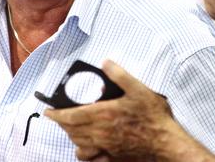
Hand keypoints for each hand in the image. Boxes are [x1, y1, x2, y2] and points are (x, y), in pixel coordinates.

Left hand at [45, 60, 173, 160]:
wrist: (166, 142)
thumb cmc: (153, 117)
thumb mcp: (139, 89)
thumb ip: (120, 75)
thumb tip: (106, 62)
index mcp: (103, 114)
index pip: (70, 116)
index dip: (56, 114)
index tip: (48, 111)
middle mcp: (100, 132)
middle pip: (71, 130)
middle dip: (62, 123)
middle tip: (59, 115)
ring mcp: (105, 146)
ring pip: (78, 143)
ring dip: (71, 134)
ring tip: (71, 126)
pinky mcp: (111, 156)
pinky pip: (89, 156)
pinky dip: (82, 151)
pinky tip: (85, 145)